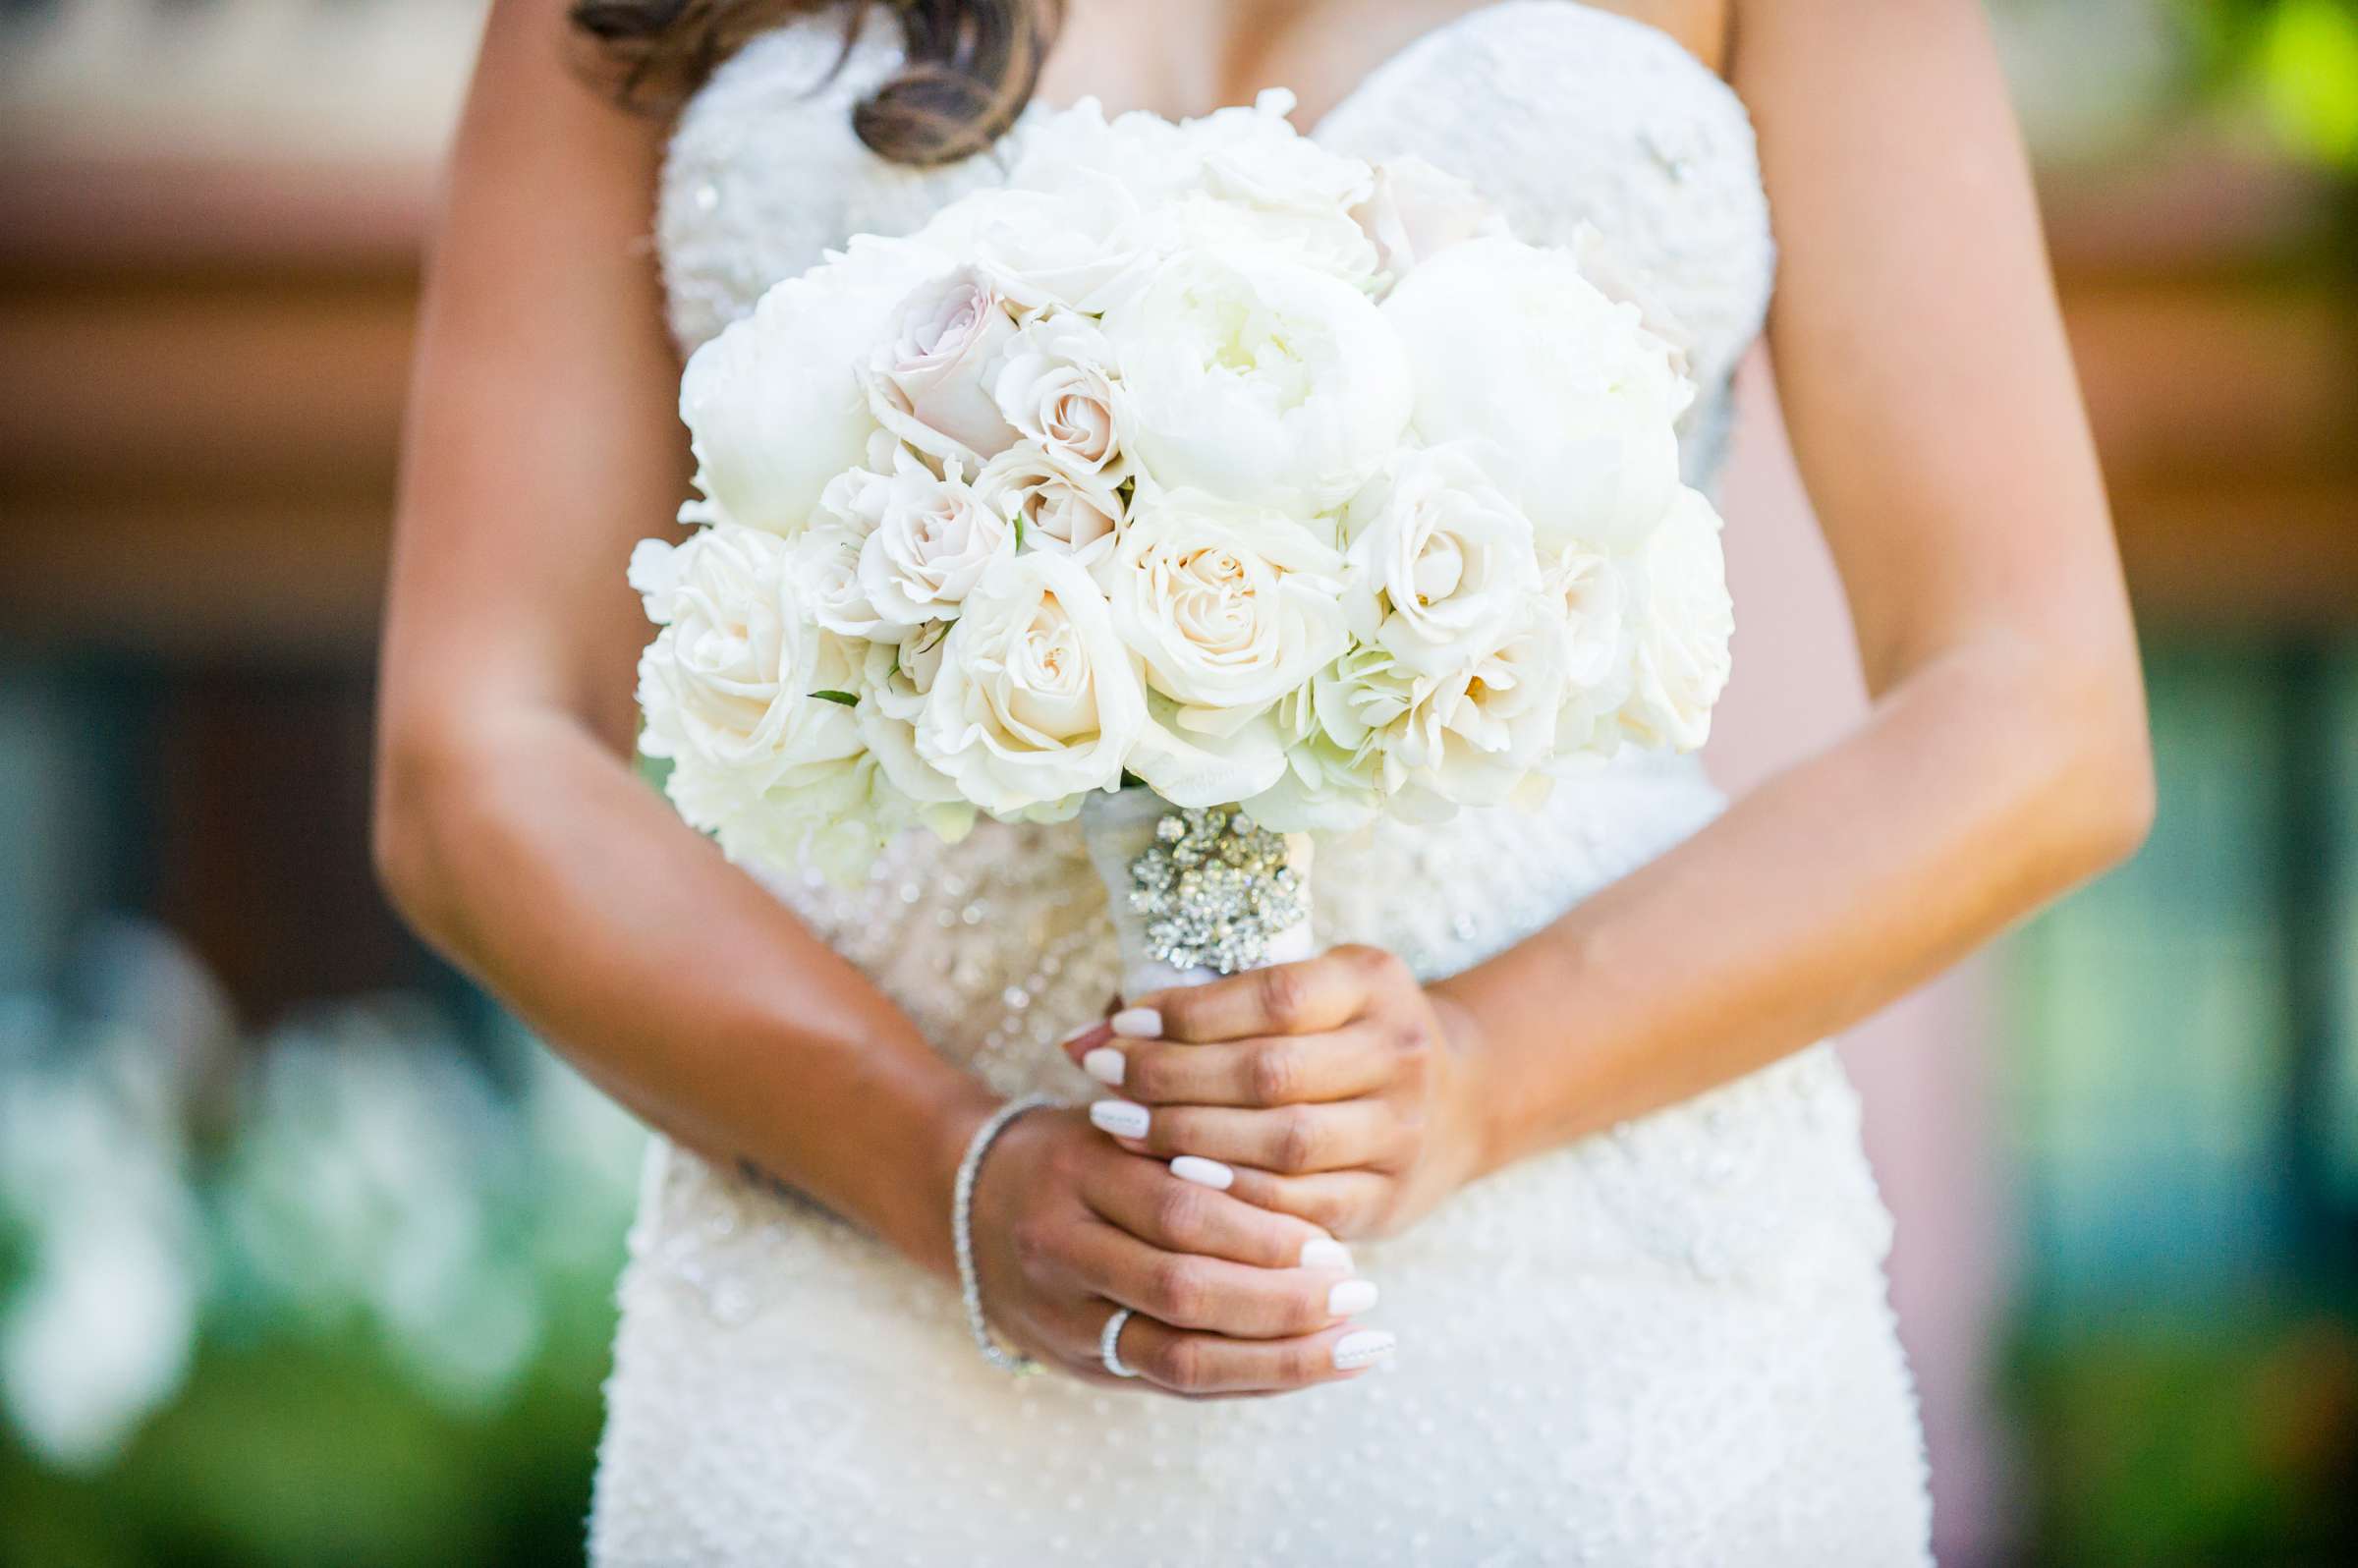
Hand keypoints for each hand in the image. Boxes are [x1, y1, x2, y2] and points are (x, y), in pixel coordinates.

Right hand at [962, 1105, 1393, 1395]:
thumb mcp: (1119, 1123)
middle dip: (1282, 1304)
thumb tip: (1308, 1178)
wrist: (967, 1199)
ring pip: (1178, 1358)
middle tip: (1360, 1297)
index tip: (1337, 1245)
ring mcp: (1062, 1316)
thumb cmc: (1075, 1149)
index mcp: (1075, 1172)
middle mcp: (1060, 1249)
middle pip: (1182, 1293)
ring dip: (1278, 1360)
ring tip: (1354, 1347)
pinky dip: (1247, 1380)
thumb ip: (1194, 1146)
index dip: (1264, 1235)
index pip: (1180, 1212)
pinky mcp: (1076, 1362)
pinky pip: (1171, 1384)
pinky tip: (1309, 1368)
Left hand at [1062, 946, 1491, 1241]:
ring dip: (1191, 1140)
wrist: (1458, 1101)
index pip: (1274, 997)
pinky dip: (1233, 1196)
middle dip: (1174, 1080)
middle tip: (1104, 1084)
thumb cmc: (1340, 1037)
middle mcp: (1399, 1051)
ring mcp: (1402, 1129)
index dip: (1190, 1015)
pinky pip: (1301, 1205)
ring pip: (1285, 1143)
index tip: (1121, 1028)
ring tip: (1123, 1131)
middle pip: (1271, 1073)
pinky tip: (1178, 1183)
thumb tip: (1077, 1039)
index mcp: (1373, 982)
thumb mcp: (1298, 996)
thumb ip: (1198, 1009)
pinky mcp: (1391, 1197)